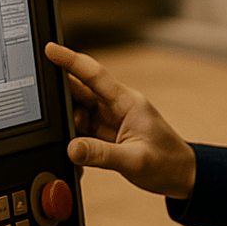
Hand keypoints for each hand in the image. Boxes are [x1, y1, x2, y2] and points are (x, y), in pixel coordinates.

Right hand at [43, 42, 196, 199]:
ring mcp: (111, 119)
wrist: (182, 176)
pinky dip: (75, 139)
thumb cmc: (167, 163)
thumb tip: (72, 148)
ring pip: (79, 111)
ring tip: (69, 140)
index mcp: (127, 102)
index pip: (95, 75)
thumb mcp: (134, 161)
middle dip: (61, 97)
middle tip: (44, 108)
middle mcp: (117, 106)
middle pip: (81, 90)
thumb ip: (101, 154)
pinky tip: (76, 152)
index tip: (50, 49)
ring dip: (68, 124)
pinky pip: (82, 129)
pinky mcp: (107, 133)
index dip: (71, 60)